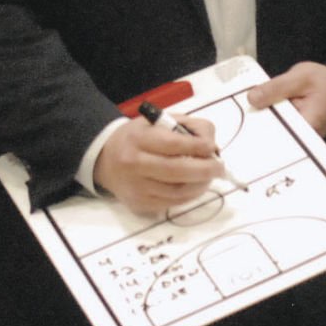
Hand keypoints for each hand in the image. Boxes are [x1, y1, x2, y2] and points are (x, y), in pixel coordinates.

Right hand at [92, 116, 221, 214]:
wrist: (105, 159)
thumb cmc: (138, 137)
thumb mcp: (158, 121)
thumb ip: (186, 128)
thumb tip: (211, 146)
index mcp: (138, 138)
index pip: (173, 144)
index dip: (197, 147)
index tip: (212, 148)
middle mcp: (134, 164)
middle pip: (177, 171)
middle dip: (205, 170)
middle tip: (220, 168)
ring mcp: (136, 188)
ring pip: (177, 192)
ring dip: (200, 185)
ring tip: (209, 177)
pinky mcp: (140, 204)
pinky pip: (172, 203)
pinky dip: (189, 196)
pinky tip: (195, 186)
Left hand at [246, 60, 325, 137]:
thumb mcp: (301, 77)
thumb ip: (276, 88)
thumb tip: (252, 99)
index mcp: (306, 128)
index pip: (275, 136)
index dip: (254, 130)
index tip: (238, 122)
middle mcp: (302, 141)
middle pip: (271, 138)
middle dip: (254, 125)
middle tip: (238, 114)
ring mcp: (297, 139)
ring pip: (272, 133)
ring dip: (260, 122)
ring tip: (245, 112)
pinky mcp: (293, 134)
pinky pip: (276, 129)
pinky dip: (267, 120)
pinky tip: (258, 112)